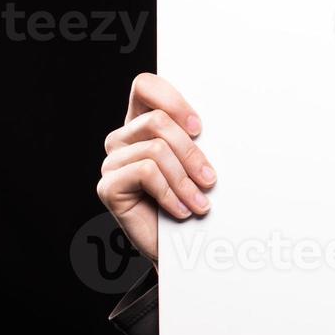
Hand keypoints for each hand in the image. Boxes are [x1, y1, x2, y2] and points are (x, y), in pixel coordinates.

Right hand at [96, 73, 216, 263]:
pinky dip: (170, 193)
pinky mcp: (108, 186)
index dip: (171, 99)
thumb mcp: (199, 162)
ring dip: (186, 179)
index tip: (199, 128)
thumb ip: (199, 138)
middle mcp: (123, 139)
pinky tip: (181, 211)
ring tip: (200, 202)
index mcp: (143, 123)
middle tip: (210, 179)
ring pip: (156, 149)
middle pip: (158, 120)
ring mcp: (112, 162)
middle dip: (192, 152)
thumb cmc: (193, 199)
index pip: (144, 85)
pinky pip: (146, 173)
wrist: (181, 248)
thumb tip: (227, 120)